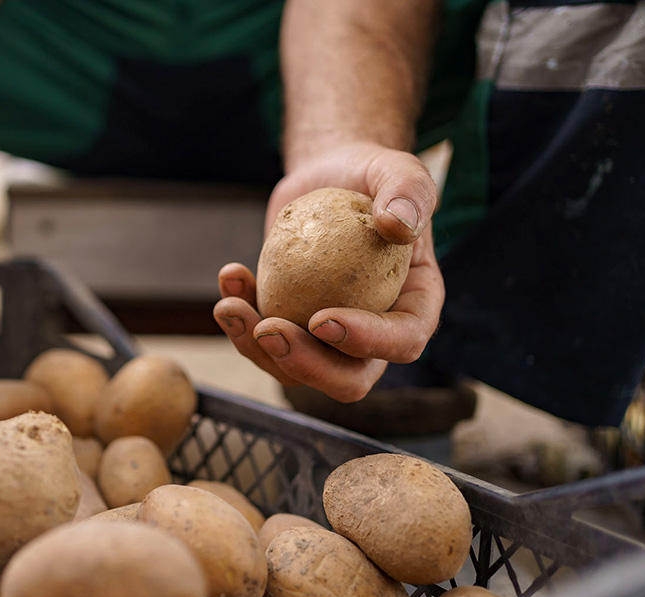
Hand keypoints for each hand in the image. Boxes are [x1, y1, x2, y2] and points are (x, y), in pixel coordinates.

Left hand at [213, 141, 444, 401]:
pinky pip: (264, 340)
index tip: (322, 319)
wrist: (328, 177)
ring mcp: (328, 335)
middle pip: (348, 378)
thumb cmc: (370, 175)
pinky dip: (240, 318)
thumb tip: (398, 225)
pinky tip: (230, 277)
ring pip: (296, 369)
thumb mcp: (396, 169)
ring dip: (256, 348)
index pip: (402, 341)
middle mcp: (375, 332)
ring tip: (229, 304)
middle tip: (268, 329)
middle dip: (306, 365)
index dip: (365, 341)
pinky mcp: (291, 322)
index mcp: (415, 306)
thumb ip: (408, 191)